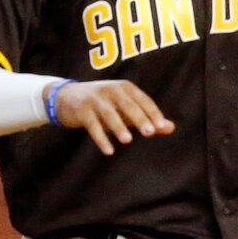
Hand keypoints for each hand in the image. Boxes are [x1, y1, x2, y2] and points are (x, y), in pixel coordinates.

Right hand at [53, 80, 174, 156]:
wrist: (67, 97)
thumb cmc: (103, 105)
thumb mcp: (125, 109)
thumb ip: (147, 118)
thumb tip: (171, 127)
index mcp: (124, 87)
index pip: (142, 99)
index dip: (152, 112)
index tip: (160, 127)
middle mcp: (111, 89)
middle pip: (127, 104)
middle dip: (138, 117)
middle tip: (149, 132)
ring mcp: (95, 99)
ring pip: (109, 113)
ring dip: (118, 126)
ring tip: (128, 140)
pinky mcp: (81, 109)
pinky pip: (92, 125)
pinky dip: (100, 138)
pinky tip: (109, 151)